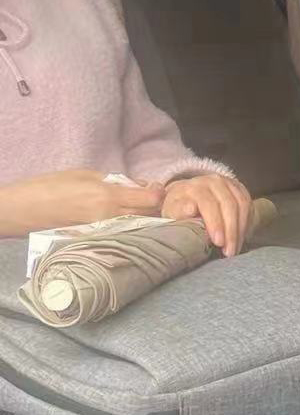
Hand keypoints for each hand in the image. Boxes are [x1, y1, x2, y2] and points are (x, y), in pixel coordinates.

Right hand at [0, 169, 164, 237]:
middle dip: (158, 208)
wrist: (24, 210)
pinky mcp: (98, 239)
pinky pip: (123, 233)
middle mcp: (110, 217)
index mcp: (108, 196)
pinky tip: (134, 223)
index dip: (160, 193)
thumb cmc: (51, 186)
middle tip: (158, 201)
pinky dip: (133, 228)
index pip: (149, 199)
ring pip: (138, 226)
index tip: (160, 188)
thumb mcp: (85, 174)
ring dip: (147, 219)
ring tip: (148, 212)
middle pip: (149, 216)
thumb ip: (115, 180)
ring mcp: (105, 231)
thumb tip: (139, 185)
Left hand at [162, 175, 252, 255]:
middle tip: (228, 251)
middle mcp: (213, 181)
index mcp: (194, 186)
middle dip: (230, 231)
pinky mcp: (240, 190)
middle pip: (228, 205)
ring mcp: (229, 184)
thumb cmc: (179, 209)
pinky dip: (246, 225)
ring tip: (234, 249)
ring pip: (242, 206)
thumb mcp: (170, 211)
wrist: (189, 196)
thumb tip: (190, 208)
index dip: (214, 223)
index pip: (208, 203)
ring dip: (240, 230)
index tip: (217, 242)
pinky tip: (240, 239)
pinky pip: (249, 207)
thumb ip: (175, 210)